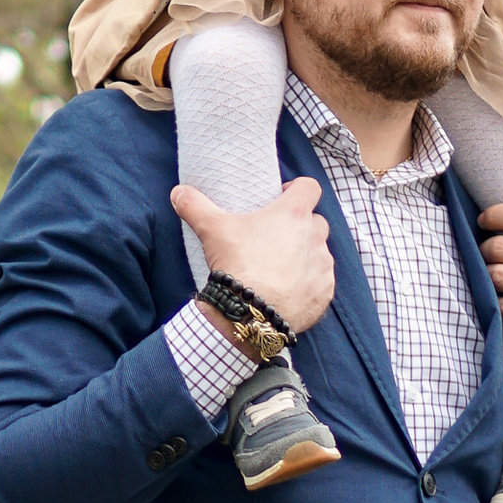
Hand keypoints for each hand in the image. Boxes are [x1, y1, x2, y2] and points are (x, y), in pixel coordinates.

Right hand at [172, 177, 334, 336]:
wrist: (250, 315)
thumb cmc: (237, 265)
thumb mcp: (212, 230)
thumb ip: (195, 206)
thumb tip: (178, 192)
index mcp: (294, 214)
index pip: (309, 187)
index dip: (297, 189)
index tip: (282, 198)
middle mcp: (315, 237)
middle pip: (316, 221)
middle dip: (301, 226)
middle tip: (277, 238)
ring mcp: (323, 266)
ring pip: (320, 253)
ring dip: (306, 256)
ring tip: (281, 268)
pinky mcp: (324, 293)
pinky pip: (321, 282)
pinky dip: (309, 284)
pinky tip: (288, 291)